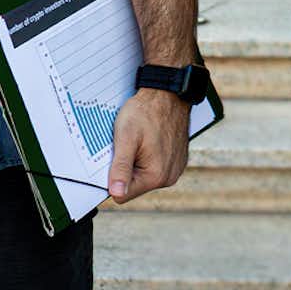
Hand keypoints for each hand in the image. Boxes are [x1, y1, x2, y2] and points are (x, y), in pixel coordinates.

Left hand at [105, 87, 187, 202]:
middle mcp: (169, 177)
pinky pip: (154, 168)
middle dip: (126, 169)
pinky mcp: (176, 161)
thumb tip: (116, 193)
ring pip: (142, 177)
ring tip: (140, 141)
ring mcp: (174, 169)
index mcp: (156, 176)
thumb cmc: (146, 112)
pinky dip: (148, 157)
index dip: (113, 177)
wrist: (168, 94)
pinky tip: (149, 141)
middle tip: (130, 145)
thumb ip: (120, 168)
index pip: (122, 195)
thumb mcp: (126, 138)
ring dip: (137, 162)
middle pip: (133, 186)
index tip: (118, 156)